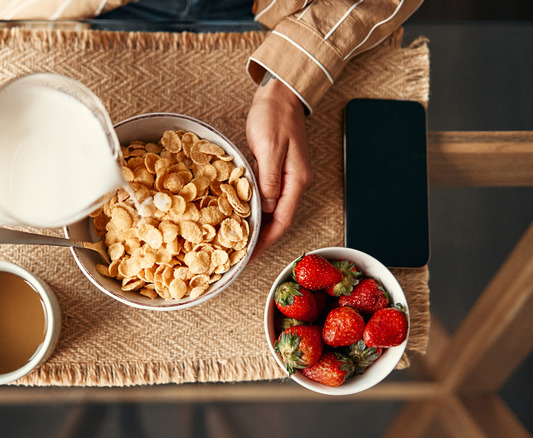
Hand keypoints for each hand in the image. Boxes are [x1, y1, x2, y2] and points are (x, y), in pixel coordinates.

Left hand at [246, 74, 311, 258]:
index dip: (266, 241)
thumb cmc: (274, 117)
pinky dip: (252, 208)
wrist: (280, 94)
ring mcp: (285, 176)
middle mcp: (293, 182)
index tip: (250, 257)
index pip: (283, 221)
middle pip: (277, 220)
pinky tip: (237, 214)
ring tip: (236, 240)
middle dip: (259, 239)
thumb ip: (269, 179)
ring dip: (255, 225)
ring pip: (270, 209)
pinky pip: (263, 195)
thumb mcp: (270, 148)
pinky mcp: (274, 169)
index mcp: (296, 180)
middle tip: (238, 255)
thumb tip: (267, 206)